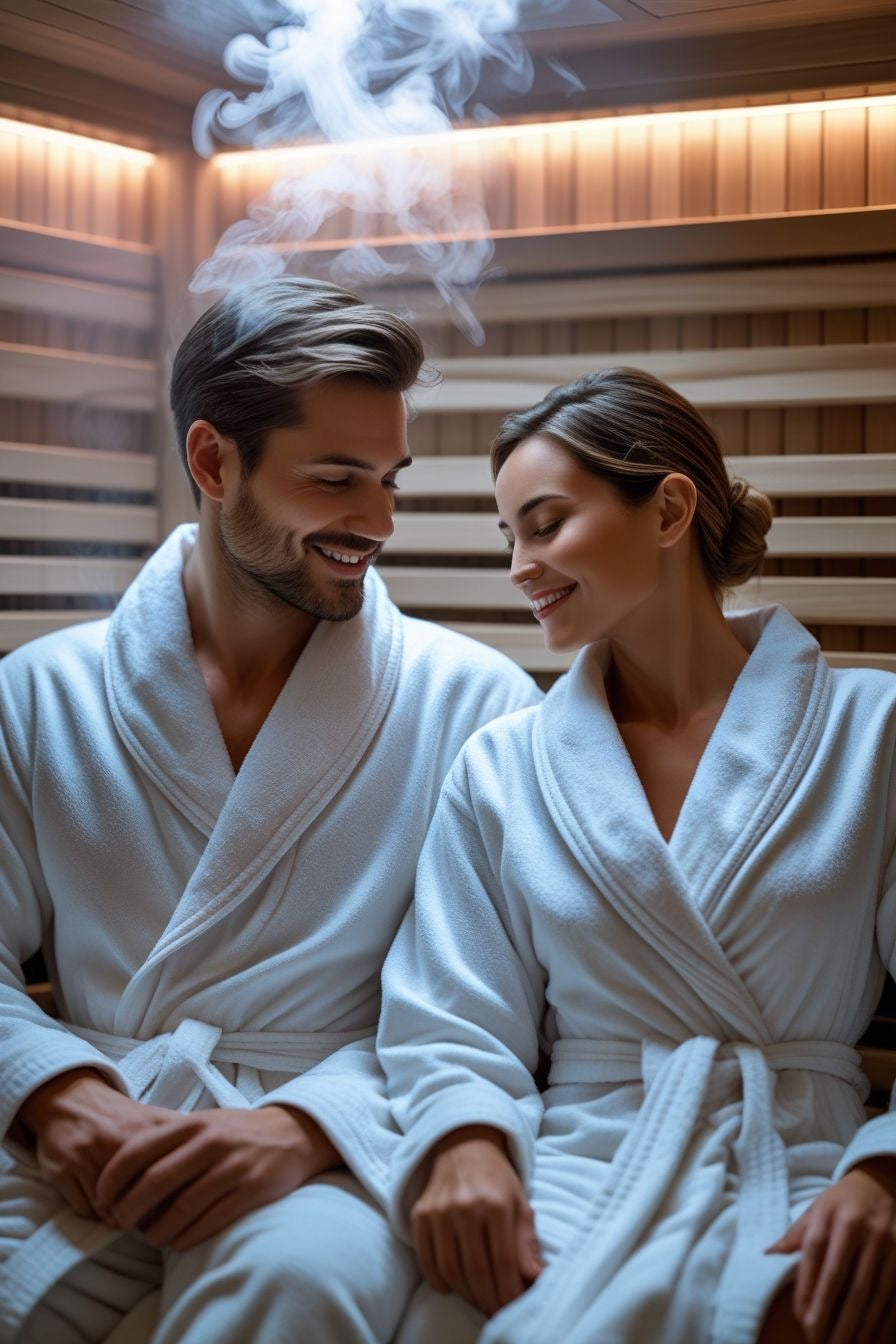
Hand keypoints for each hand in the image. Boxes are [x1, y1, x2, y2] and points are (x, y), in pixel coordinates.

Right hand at [16, 1069, 172, 1221]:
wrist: (71, 1100)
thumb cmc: (117, 1118)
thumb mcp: (153, 1121)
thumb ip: (180, 1141)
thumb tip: (208, 1167)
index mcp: (147, 1129)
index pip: (169, 1175)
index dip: (174, 1198)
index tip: (176, 1205)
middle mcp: (118, 1140)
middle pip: (140, 1196)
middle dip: (146, 1213)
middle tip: (149, 1216)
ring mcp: (88, 1156)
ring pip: (111, 1208)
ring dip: (119, 1216)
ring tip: (124, 1211)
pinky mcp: (64, 1170)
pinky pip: (86, 1210)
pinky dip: (95, 1214)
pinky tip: (102, 1203)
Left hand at [93, 1105, 340, 1250]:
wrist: (294, 1134)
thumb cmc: (237, 1134)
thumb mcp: (203, 1124)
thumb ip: (168, 1142)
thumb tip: (123, 1176)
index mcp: (192, 1124)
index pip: (137, 1151)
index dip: (112, 1180)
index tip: (100, 1200)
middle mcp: (210, 1142)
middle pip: (154, 1182)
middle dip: (128, 1209)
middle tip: (119, 1223)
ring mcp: (232, 1166)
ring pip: (181, 1208)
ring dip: (157, 1230)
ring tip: (150, 1237)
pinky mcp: (252, 1189)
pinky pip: (209, 1222)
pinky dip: (186, 1237)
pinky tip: (178, 1242)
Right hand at [410, 1124, 541, 1317]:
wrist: (463, 1145)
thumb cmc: (497, 1178)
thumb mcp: (520, 1202)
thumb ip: (526, 1241)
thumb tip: (535, 1277)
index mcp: (496, 1203)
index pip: (503, 1261)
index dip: (508, 1292)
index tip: (513, 1307)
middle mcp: (465, 1206)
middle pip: (476, 1270)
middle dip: (488, 1298)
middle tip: (495, 1311)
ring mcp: (439, 1210)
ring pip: (451, 1269)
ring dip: (466, 1293)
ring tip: (478, 1301)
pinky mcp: (421, 1214)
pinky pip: (427, 1259)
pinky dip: (439, 1280)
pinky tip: (452, 1287)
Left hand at [766, 1158, 895, 1343]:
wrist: (882, 1183)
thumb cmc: (842, 1202)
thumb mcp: (816, 1208)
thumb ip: (795, 1235)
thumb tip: (767, 1255)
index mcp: (834, 1214)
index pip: (816, 1254)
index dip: (807, 1287)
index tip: (801, 1318)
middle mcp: (862, 1229)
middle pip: (844, 1279)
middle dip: (830, 1314)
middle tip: (817, 1341)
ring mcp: (888, 1245)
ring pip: (871, 1294)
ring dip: (856, 1325)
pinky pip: (893, 1297)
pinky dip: (883, 1322)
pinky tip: (872, 1340)